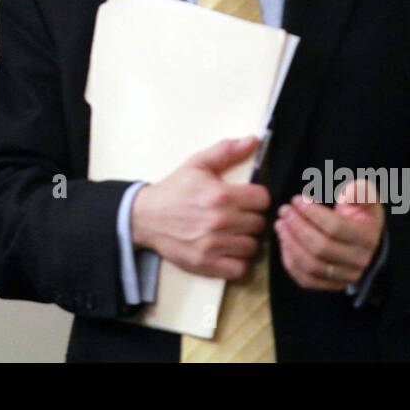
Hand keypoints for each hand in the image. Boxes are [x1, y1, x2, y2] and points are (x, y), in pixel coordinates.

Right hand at [131, 137, 270, 279]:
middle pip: (259, 223)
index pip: (263, 199)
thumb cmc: (174, 190)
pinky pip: (240, 268)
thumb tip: (253, 140)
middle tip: (238, 216)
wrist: (145, 217)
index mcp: (221, 194)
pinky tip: (228, 250)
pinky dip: (238, 261)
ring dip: (246, 240)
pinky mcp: (206, 263)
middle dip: (251, 218)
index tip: (247, 200)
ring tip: (233, 233)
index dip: (256, 198)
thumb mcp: (197, 164)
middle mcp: (220, 220)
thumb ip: (226, 151)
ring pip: (253, 246)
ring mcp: (214, 244)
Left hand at [274, 178, 384, 289]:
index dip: (311, 213)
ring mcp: (345, 276)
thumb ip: (361, 190)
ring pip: (311, 265)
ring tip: (280, 224)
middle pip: (321, 248)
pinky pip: (306, 279)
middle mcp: (359, 261)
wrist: (362, 237)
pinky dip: (290, 262)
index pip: (335, 227)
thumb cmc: (359, 211)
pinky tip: (284, 242)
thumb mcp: (365, 196)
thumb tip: (350, 192)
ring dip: (290, 243)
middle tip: (284, 211)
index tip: (296, 199)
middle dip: (297, 227)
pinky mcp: (331, 285)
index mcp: (367, 237)